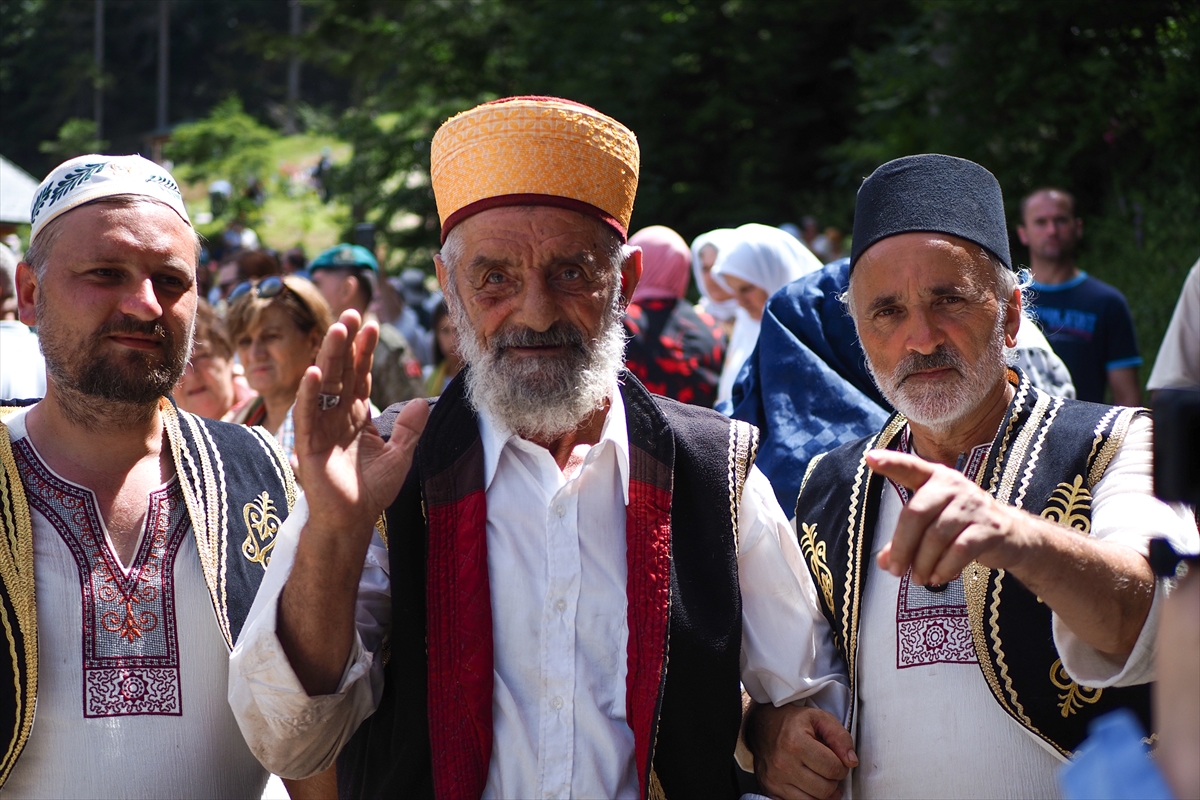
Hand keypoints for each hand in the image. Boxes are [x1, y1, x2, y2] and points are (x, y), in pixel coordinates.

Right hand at [293, 309, 428, 538]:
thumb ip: (410, 430)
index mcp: (357, 415)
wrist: (352, 520)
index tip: (371, 324)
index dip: (365, 350)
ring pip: (324, 385)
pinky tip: (315, 372)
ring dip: (329, 356)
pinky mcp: (308, 443)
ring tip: (336, 330)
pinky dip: (310, 393)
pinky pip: (308, 413)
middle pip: (341, 372)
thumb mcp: (400, 456)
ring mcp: (321, 426)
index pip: (361, 375)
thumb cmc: (372, 490)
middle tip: (351, 312)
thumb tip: (421, 400)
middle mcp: (337, 415)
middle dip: (345, 342)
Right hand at [749, 704, 856, 799]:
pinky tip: (809, 785)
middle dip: (834, 780)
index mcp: (795, 742)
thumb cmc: (792, 722)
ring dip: (823, 792)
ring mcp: (775, 779)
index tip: (838, 760)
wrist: (762, 725)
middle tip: (829, 769)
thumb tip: (851, 761)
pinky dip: (809, 798)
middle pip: (825, 789)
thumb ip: (840, 737)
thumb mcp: (819, 718)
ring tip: (820, 776)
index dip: (842, 766)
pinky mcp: (770, 790)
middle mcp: (783, 763)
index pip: (832, 768)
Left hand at [869, 450, 1027, 585]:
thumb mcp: (931, 526)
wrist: (1011, 535)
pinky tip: (938, 577)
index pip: (910, 467)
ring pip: (936, 536)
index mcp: (935, 478)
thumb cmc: (961, 526)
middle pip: (916, 513)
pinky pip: (959, 550)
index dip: (891, 463)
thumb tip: (883, 562)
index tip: (870, 459)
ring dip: (923, 563)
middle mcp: (953, 485)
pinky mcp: (990, 527)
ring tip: (918, 578)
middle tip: (895, 570)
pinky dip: (944, 567)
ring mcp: (973, 505)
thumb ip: (904, 540)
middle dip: (901, 546)